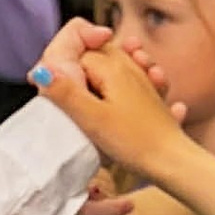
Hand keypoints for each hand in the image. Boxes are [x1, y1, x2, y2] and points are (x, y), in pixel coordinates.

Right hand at [31, 30, 190, 172]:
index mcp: (112, 68)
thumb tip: (41, 70)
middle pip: (97, 53)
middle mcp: (130, 67)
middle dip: (82, 65)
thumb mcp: (91, 119)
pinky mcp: (150, 96)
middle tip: (73, 93)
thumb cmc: (133, 142)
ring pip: (117, 63)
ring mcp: (143, 80)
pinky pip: (136, 76)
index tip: (56, 91)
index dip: (62, 69)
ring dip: (105, 72)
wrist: (173, 161)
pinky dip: (131, 77)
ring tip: (100, 90)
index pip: (77, 53)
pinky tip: (134, 88)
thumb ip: (65, 93)